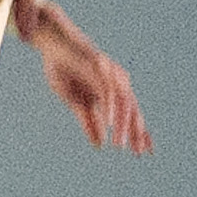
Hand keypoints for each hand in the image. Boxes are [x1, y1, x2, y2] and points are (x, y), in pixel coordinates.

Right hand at [17, 0, 145, 156]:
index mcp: (112, 92)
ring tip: (119, 143)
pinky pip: (109, 90)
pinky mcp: (101, 67)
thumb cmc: (63, 69)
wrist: (51, 43)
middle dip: (135, 133)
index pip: (130, 115)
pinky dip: (110, 107)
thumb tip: (99, 144)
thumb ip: (88, 121)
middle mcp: (117, 84)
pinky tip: (109, 122)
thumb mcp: (74, 101)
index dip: (138, 133)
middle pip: (132, 112)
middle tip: (138, 153)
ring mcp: (110, 75)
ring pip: (123, 104)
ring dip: (122, 125)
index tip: (144, 152)